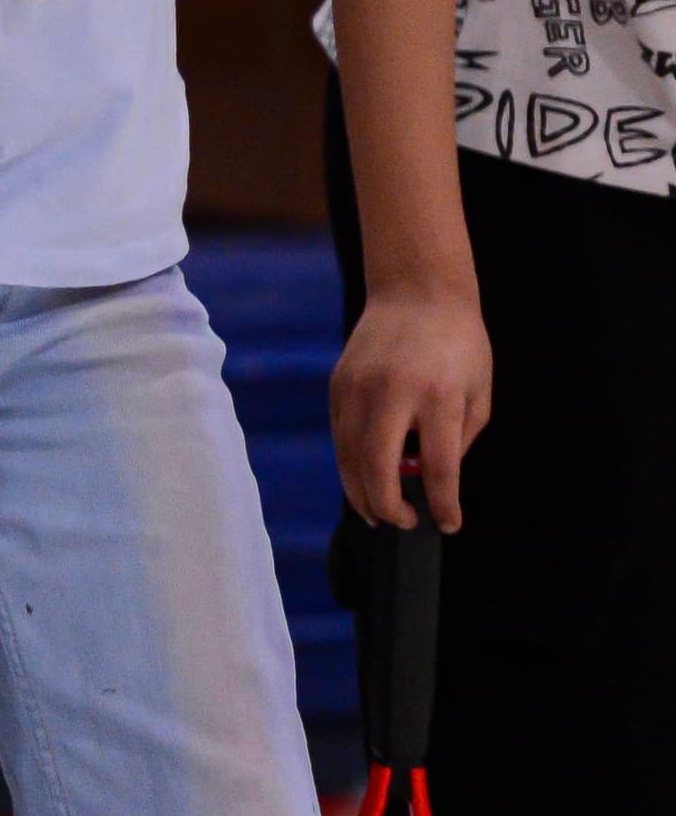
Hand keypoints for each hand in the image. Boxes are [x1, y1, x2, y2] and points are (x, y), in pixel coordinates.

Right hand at [331, 282, 490, 531]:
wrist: (417, 291)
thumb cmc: (459, 346)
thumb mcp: (477, 394)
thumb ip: (456, 440)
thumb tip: (428, 479)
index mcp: (437, 397)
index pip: (438, 467)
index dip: (443, 504)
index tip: (449, 524)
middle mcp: (392, 392)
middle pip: (378, 466)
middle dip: (389, 506)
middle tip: (404, 522)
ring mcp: (357, 386)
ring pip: (349, 454)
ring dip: (361, 491)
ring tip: (377, 512)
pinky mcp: (338, 383)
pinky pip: (340, 434)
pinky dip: (350, 462)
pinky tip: (364, 477)